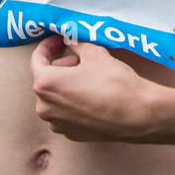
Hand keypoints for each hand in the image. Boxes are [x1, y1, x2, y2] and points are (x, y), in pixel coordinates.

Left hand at [30, 32, 159, 141]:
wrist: (137, 115)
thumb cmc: (114, 83)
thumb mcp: (94, 54)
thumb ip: (76, 44)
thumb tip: (71, 41)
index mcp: (46, 84)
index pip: (37, 59)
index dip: (48, 46)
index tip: (60, 40)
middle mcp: (45, 107)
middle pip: (46, 79)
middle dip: (62, 65)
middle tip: (81, 58)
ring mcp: (57, 124)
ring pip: (55, 97)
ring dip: (66, 84)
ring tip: (88, 77)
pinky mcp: (71, 134)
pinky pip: (65, 112)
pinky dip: (73, 101)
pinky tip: (92, 96)